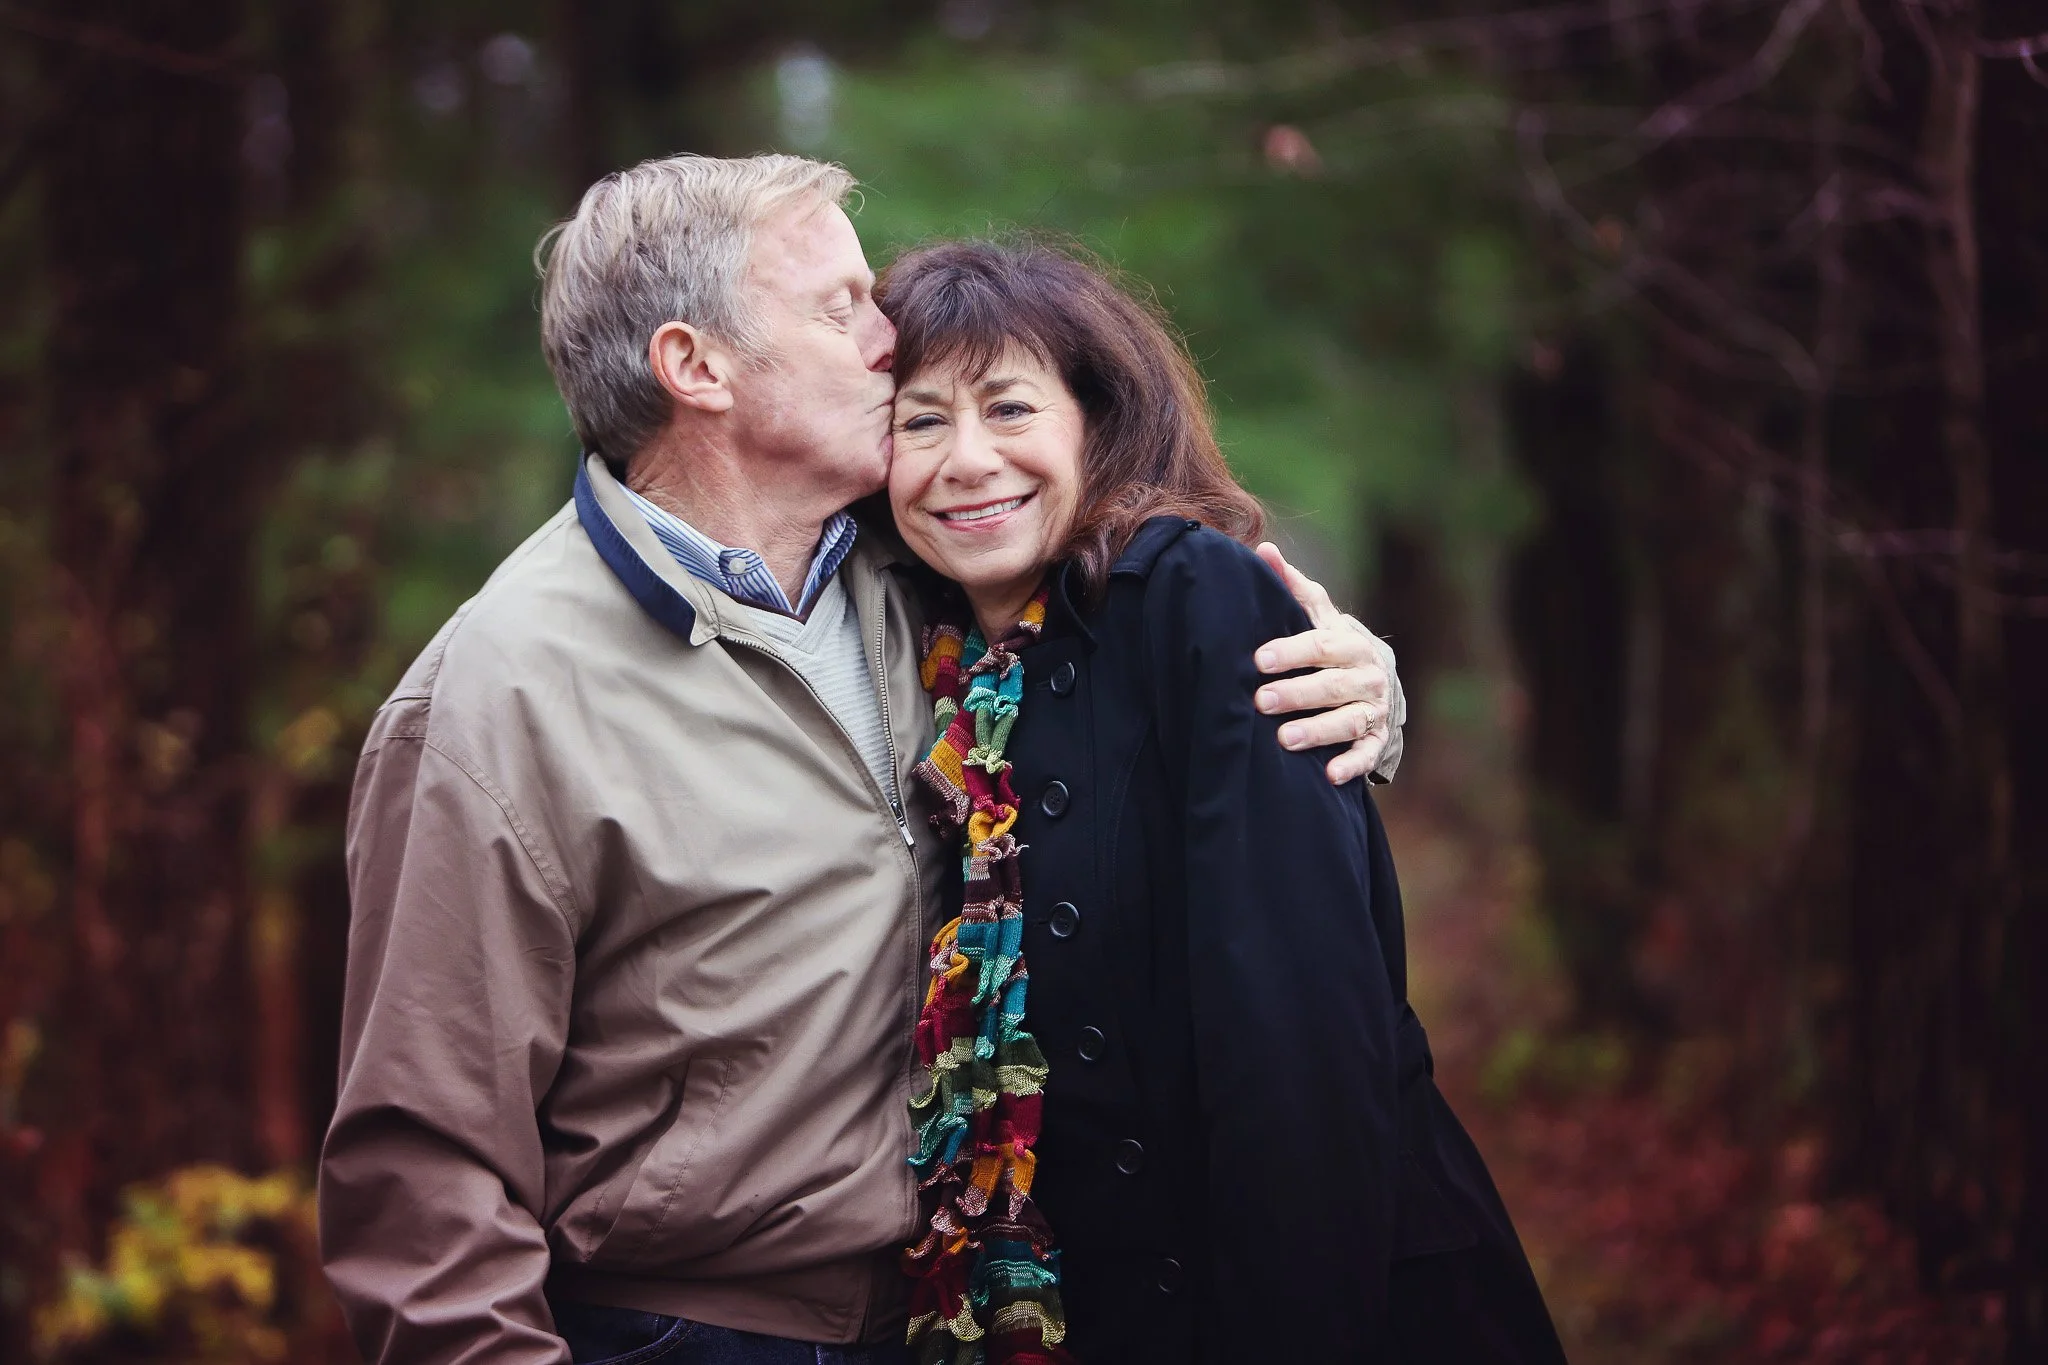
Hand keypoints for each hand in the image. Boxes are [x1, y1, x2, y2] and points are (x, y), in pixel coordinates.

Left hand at [1252, 542, 1401, 785]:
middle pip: (1331, 685)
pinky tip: (1329, 776)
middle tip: (1261, 701)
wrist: (1378, 681)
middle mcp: (1366, 675)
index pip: (1320, 645)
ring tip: (1284, 739)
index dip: (1291, 651)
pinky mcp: (1378, 740)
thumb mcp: (1318, 617)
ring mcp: (1375, 709)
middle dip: (1297, 693)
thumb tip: (1263, 550)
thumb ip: (1294, 588)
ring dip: (1318, 731)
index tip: (1259, 659)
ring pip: (1348, 721)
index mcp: (1349, 643)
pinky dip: (1352, 765)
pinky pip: (1367, 754)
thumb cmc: (1332, 646)